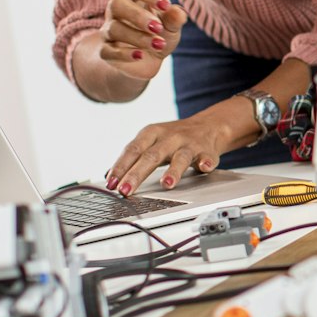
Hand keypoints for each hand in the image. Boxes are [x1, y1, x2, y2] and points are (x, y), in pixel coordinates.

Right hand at [96, 0, 186, 81]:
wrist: (147, 61)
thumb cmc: (159, 35)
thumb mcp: (171, 27)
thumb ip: (174, 18)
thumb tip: (178, 12)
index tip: (166, 6)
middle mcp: (116, 11)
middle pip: (116, 3)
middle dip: (137, 15)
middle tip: (158, 27)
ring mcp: (108, 31)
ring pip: (113, 28)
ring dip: (137, 37)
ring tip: (158, 45)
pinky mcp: (105, 51)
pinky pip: (106, 50)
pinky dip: (123, 54)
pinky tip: (140, 56)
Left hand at [106, 107, 242, 194]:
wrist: (207, 126)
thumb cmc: (173, 138)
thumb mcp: (150, 141)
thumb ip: (132, 157)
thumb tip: (108, 175)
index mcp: (151, 133)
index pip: (132, 150)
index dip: (120, 167)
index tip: (111, 183)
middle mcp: (169, 137)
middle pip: (151, 156)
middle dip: (137, 174)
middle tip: (126, 190)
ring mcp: (188, 144)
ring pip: (180, 157)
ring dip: (173, 171)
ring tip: (166, 185)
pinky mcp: (206, 151)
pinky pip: (206, 158)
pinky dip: (206, 163)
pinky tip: (204, 168)